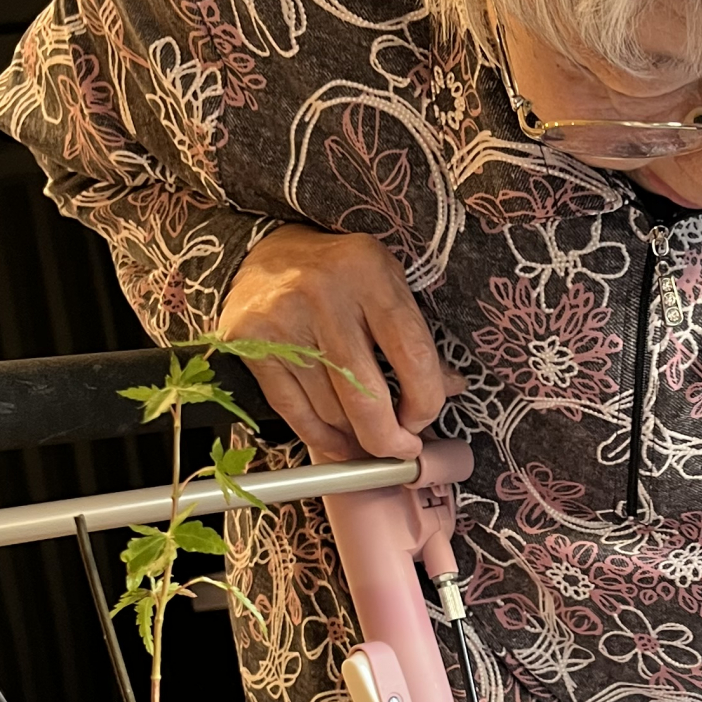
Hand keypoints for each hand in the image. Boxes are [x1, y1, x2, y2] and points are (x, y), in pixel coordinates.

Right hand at [217, 222, 465, 459]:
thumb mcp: (387, 285)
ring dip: (355, 438)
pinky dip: (321, 437)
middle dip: (389, 439)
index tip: (423, 419)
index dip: (425, 402)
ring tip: (369, 440)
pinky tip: (339, 442)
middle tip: (401, 450)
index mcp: (370, 274)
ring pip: (330, 411)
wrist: (267, 251)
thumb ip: (415, 336)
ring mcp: (283, 322)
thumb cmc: (340, 274)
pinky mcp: (251, 345)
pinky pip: (293, 412)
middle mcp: (325, 296)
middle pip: (365, 397)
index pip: (413, 356)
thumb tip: (450, 389)